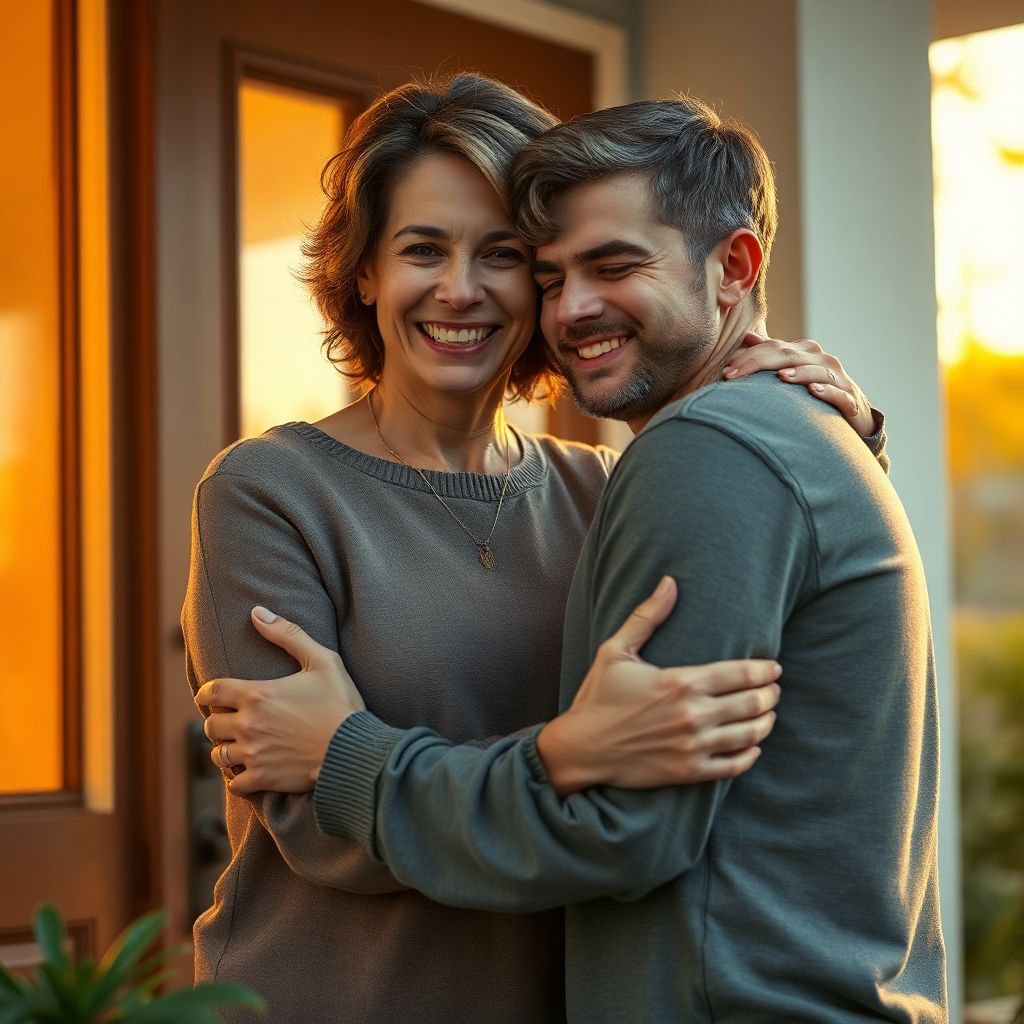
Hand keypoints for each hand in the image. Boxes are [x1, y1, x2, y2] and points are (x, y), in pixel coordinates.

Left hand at [193, 607, 365, 794]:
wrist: (354, 748)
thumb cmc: (341, 703)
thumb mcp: (322, 660)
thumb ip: (287, 634)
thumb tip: (257, 612)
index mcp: (257, 694)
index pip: (212, 691)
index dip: (208, 692)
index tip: (216, 696)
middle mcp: (248, 724)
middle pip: (210, 724)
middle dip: (218, 720)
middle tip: (232, 720)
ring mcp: (254, 754)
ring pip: (218, 754)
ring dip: (224, 748)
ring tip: (237, 745)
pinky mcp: (263, 778)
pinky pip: (234, 783)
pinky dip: (236, 778)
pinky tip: (245, 770)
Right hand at [535, 577, 780, 797]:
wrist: (582, 748)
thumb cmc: (598, 696)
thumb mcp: (616, 651)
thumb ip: (647, 616)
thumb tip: (669, 582)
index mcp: (681, 682)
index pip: (742, 673)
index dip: (765, 670)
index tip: (774, 668)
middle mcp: (693, 714)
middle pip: (753, 703)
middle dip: (770, 694)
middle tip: (774, 689)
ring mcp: (693, 745)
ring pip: (750, 735)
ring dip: (765, 722)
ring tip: (768, 714)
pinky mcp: (688, 771)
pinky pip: (733, 766)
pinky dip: (749, 755)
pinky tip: (752, 747)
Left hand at [724, 334, 876, 436]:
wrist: (854, 414)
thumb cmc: (816, 390)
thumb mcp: (794, 369)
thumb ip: (772, 354)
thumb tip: (747, 337)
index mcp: (806, 352)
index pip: (774, 347)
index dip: (749, 357)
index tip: (726, 371)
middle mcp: (823, 361)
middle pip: (790, 356)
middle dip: (760, 363)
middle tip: (734, 374)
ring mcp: (838, 379)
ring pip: (817, 371)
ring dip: (798, 373)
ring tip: (779, 376)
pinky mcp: (849, 399)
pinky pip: (839, 393)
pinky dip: (826, 391)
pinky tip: (812, 391)